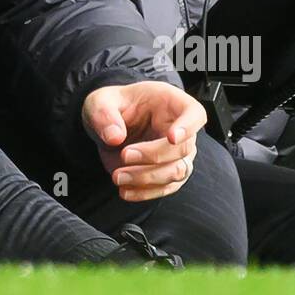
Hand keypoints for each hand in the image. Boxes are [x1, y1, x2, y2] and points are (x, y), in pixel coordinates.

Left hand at [82, 82, 205, 202]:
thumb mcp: (100, 101)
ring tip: (117, 176)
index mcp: (170, 102)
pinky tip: (125, 190)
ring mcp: (177, 153)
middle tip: (124, 155)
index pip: (194, 113)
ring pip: (177, 172)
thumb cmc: (111, 106)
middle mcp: (180, 129)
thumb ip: (104, 114)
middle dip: (153, 156)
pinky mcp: (167, 173)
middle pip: (183, 148)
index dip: (188, 126)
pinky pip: (166, 188)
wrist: (107, 125)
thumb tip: (115, 137)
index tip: (172, 137)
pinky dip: (146, 192)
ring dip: (148, 178)